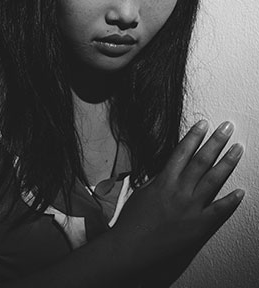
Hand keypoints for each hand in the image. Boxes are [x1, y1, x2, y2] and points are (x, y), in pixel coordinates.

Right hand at [112, 120, 244, 270]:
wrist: (131, 248)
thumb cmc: (131, 223)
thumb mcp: (140, 195)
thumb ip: (156, 182)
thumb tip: (166, 173)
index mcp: (163, 182)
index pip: (181, 152)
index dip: (193, 137)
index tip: (203, 124)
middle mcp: (179, 191)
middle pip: (201, 161)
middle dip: (215, 141)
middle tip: (226, 128)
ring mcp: (191, 208)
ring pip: (214, 180)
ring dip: (227, 162)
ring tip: (238, 149)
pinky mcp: (199, 226)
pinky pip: (220, 211)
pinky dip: (231, 201)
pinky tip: (241, 192)